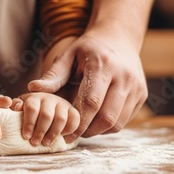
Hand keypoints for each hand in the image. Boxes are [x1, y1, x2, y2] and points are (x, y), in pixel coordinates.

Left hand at [12, 92, 79, 145]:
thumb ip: (16, 106)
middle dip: (40, 131)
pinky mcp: (73, 110)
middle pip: (46, 115)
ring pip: (61, 119)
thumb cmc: (30, 111)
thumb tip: (16, 106)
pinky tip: (63, 139)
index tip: (26, 136)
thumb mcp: (21, 107)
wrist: (46, 106)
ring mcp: (62, 104)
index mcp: (35, 97)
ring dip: (53, 133)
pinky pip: (75, 119)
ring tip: (46, 143)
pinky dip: (70, 130)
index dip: (29, 123)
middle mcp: (50, 98)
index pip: (32, 108)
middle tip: (35, 143)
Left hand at [28, 30, 147, 141]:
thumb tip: (32, 89)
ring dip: (98, 131)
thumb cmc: (88, 49)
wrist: (118, 37)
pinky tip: (95, 121)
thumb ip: (53, 75)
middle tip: (72, 135)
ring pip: (117, 122)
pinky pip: (125, 120)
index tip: (64, 133)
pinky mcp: (142, 95)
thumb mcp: (68, 56)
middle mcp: (124, 76)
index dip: (78, 121)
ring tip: (82, 129)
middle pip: (107, 116)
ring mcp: (136, 86)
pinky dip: (109, 126)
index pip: (92, 101)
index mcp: (103, 65)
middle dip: (87, 131)